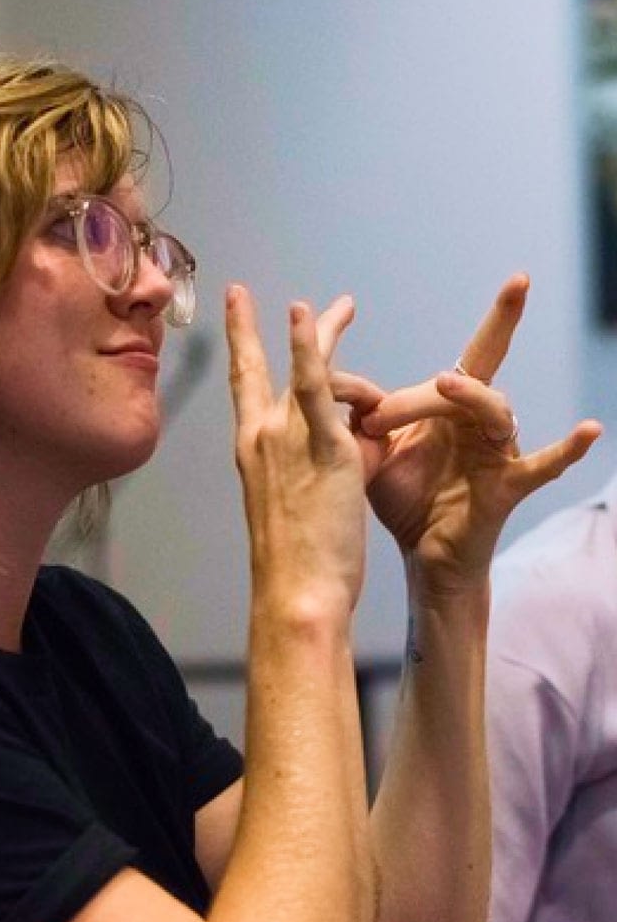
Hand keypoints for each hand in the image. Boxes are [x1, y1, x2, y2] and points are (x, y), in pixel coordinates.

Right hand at [226, 285, 383, 616]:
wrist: (298, 591)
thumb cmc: (299, 560)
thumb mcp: (302, 499)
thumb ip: (324, 459)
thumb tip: (357, 439)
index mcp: (252, 450)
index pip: (243, 387)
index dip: (239, 347)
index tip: (236, 313)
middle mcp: (259, 436)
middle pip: (258, 368)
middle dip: (249, 329)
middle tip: (249, 296)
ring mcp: (284, 437)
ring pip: (302, 370)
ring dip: (320, 333)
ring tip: (342, 306)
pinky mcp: (321, 445)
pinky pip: (313, 386)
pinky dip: (307, 347)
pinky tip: (304, 314)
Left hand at [355, 273, 600, 591]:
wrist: (421, 553)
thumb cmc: (404, 496)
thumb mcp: (374, 451)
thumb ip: (361, 416)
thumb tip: (333, 382)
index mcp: (448, 408)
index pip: (450, 368)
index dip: (398, 384)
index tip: (348, 397)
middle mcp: (478, 421)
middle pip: (468, 379)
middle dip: (429, 384)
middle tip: (376, 416)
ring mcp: (497, 452)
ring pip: (494, 411)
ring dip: (468, 396)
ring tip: (444, 383)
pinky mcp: (507, 487)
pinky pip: (544, 466)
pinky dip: (567, 449)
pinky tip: (589, 430)